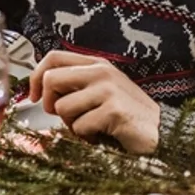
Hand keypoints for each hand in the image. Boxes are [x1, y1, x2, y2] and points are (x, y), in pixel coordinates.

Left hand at [28, 51, 160, 152]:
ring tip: (91, 127)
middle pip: (51, 79)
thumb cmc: (126, 114)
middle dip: (50, 103)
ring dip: (72, 124)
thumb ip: (76, 85)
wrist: (160, 131)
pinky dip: (86, 137)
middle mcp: (101, 72)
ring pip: (63, 107)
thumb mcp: (101, 91)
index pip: (53, 57)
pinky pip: (80, 126)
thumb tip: (42, 89)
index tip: (33, 96)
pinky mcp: (113, 110)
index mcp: (96, 64)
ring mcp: (108, 90)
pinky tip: (102, 135)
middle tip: (64, 116)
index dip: (35, 77)